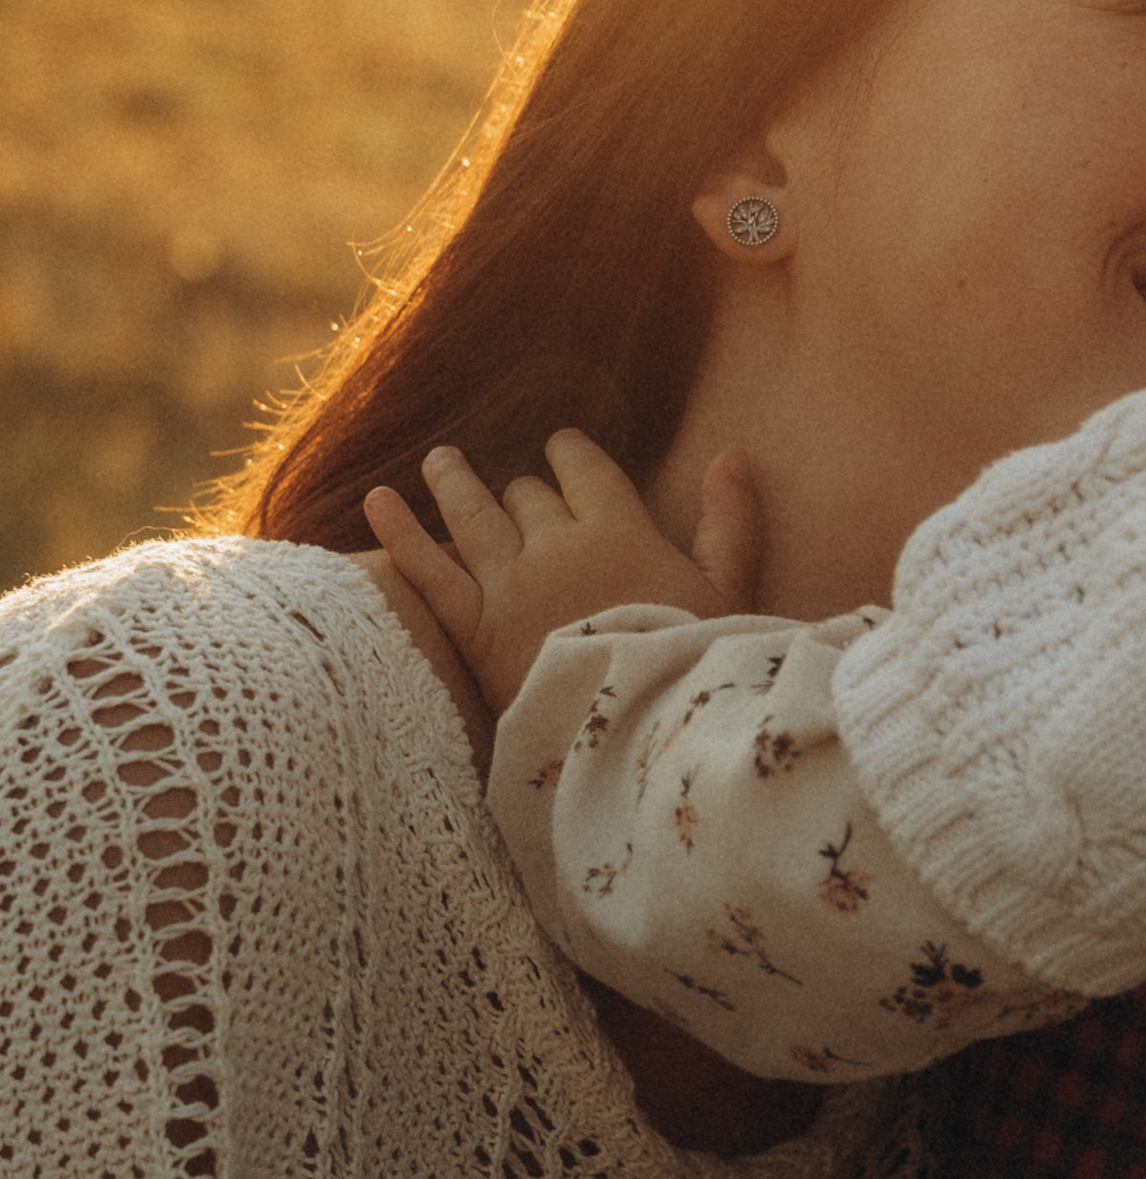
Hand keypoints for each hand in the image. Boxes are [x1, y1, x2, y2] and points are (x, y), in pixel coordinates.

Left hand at [363, 431, 761, 710]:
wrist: (637, 731)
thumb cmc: (694, 664)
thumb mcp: (729, 592)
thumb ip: (731, 521)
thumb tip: (734, 452)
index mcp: (620, 530)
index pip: (585, 471)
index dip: (571, 454)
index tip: (562, 447)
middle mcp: (557, 544)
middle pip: (529, 497)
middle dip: (524, 491)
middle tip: (516, 491)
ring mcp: (507, 584)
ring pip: (472, 516)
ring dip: (455, 482)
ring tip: (443, 461)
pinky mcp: (470, 628)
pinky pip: (426, 569)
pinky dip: (399, 530)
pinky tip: (377, 498)